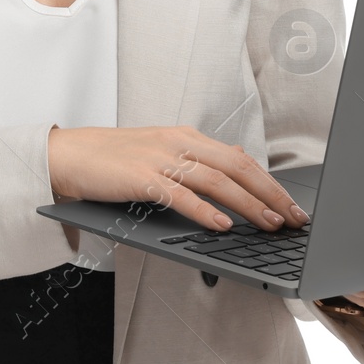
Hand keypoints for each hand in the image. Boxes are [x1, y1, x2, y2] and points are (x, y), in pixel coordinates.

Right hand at [47, 124, 309, 234]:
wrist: (68, 154)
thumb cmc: (113, 161)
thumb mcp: (160, 155)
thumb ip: (194, 166)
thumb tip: (234, 184)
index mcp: (186, 137)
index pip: (240, 159)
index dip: (269, 182)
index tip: (291, 205)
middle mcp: (178, 143)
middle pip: (237, 167)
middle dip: (271, 194)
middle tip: (295, 219)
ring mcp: (160, 159)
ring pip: (216, 180)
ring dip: (249, 204)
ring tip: (270, 224)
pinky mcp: (141, 177)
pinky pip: (180, 195)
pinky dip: (205, 211)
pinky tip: (222, 226)